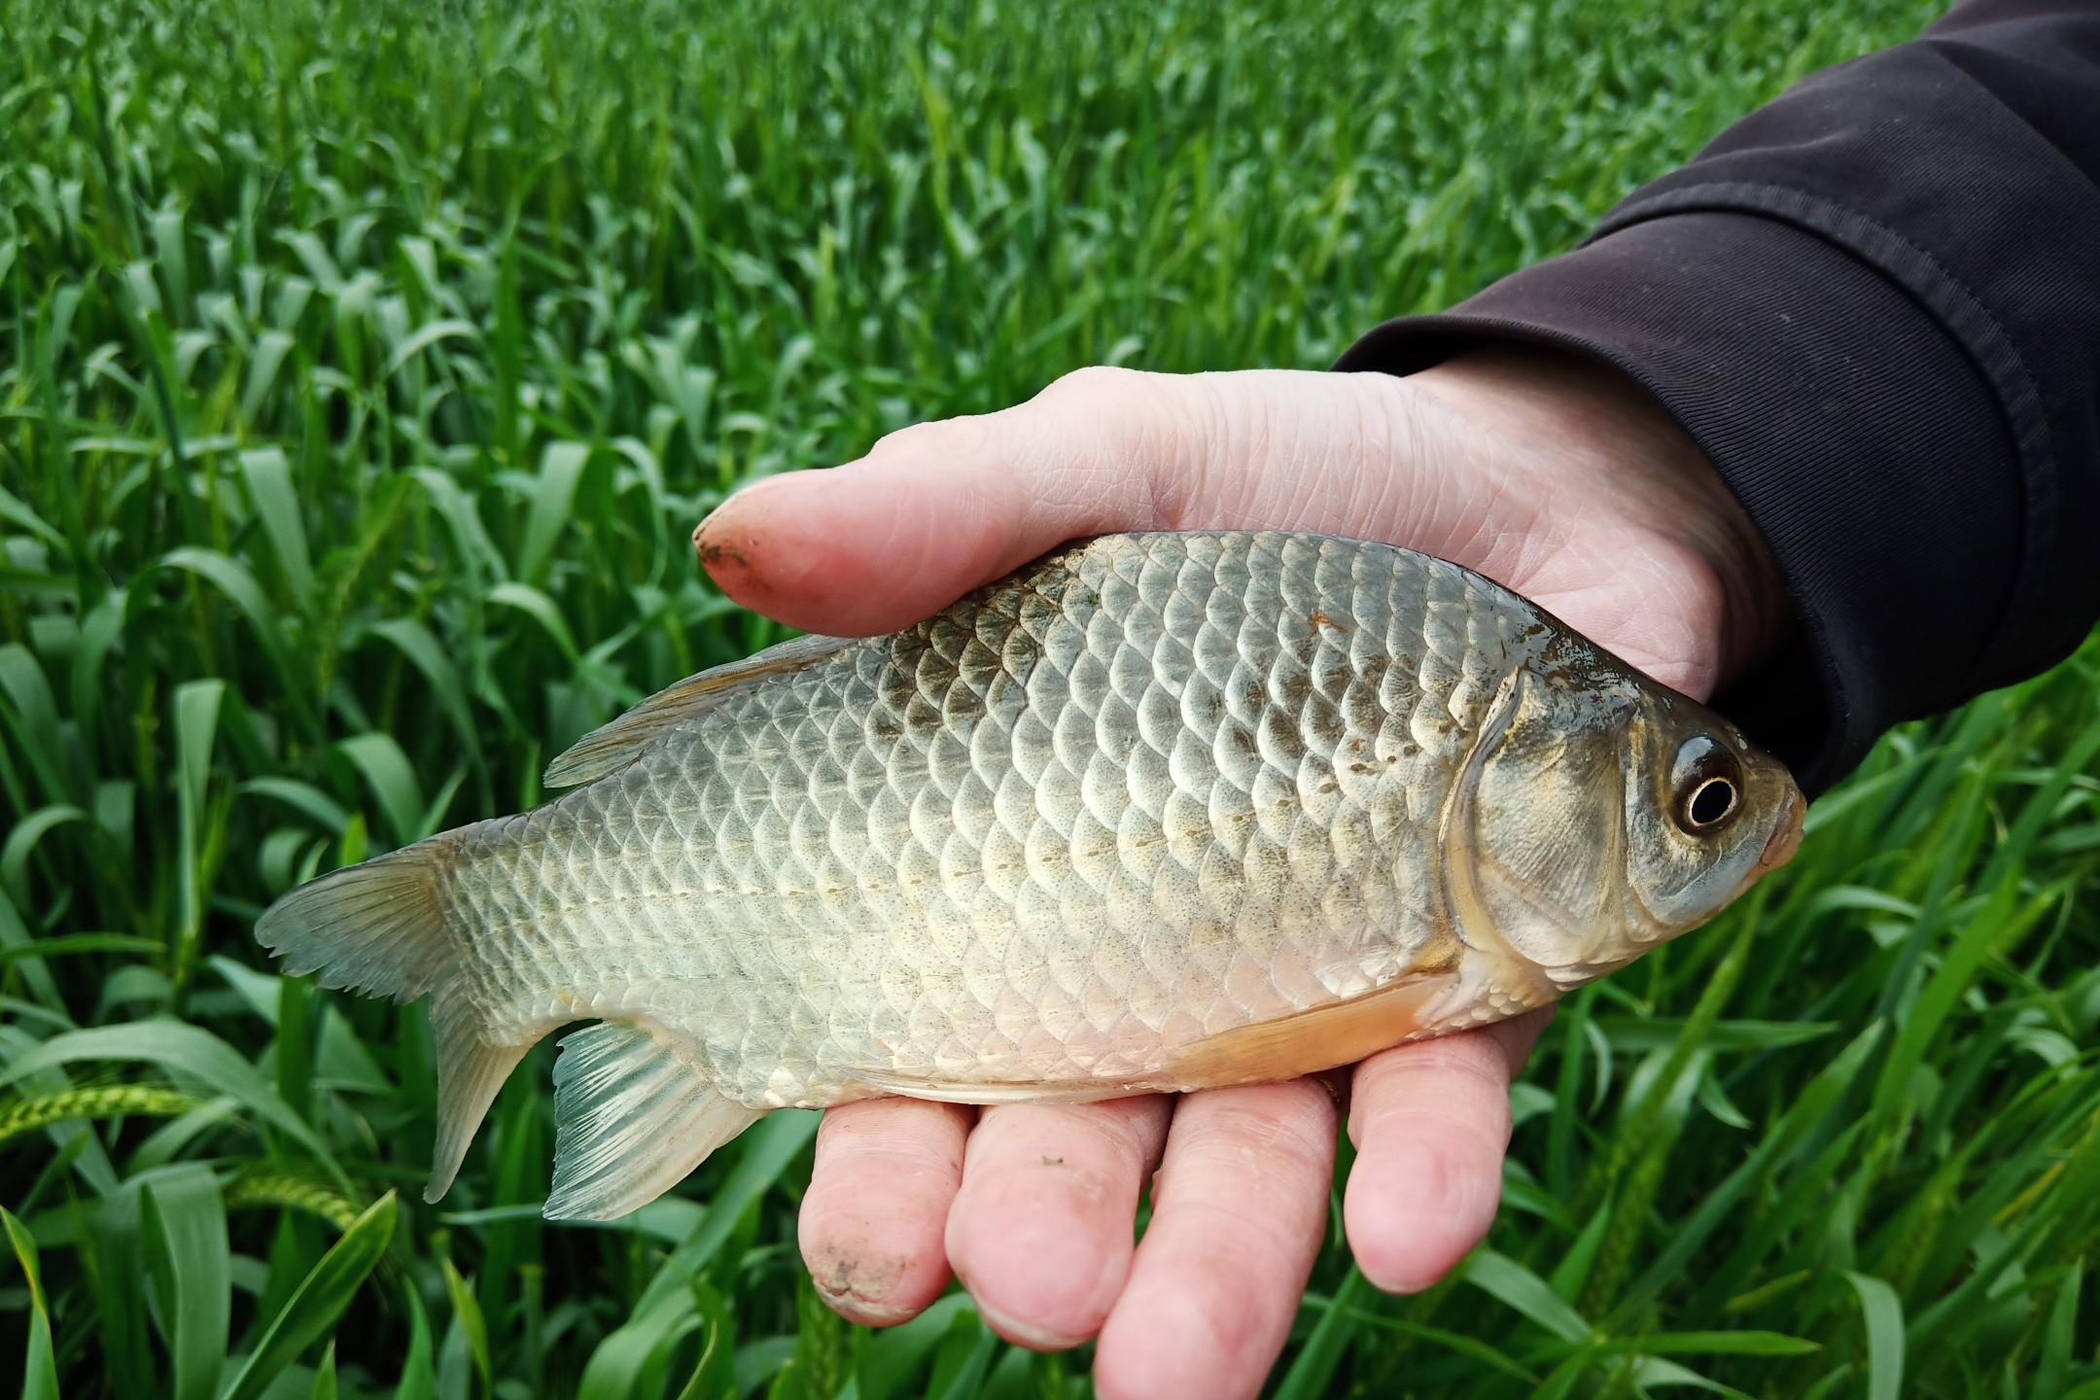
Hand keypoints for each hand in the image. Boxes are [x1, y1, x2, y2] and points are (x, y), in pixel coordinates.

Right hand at [696, 351, 1783, 1397]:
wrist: (1519, 478)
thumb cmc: (1274, 473)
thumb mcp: (1101, 465)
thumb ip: (940, 511)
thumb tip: (728, 543)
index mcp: (1019, 869)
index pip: (913, 1050)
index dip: (879, 1164)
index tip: (876, 1245)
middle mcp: (1151, 962)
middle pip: (1073, 1139)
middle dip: (1043, 1231)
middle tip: (1032, 1296)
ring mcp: (1311, 989)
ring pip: (1243, 1162)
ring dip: (1215, 1264)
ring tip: (1178, 1369)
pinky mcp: (1475, 983)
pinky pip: (1441, 1099)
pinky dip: (1422, 1169)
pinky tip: (1399, 1238)